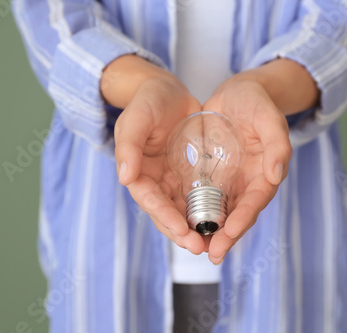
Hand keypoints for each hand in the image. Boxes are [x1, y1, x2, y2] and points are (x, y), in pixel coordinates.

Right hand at [104, 56, 206, 253]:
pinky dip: (206, 210)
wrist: (166, 91)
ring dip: (195, 227)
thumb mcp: (136, 118)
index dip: (163, 216)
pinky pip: (197, 196)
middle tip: (200, 247)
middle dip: (181, 231)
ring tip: (212, 243)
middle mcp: (153, 180)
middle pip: (165, 212)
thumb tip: (125, 178)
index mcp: (137, 171)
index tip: (180, 230)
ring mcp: (171, 179)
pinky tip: (221, 221)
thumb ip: (129, 145)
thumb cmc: (147, 101)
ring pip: (182, 210)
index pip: (149, 199)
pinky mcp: (187, 175)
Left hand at [202, 78, 292, 263]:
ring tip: (194, 246)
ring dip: (208, 231)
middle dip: (225, 236)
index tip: (229, 233)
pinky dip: (195, 212)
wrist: (238, 93)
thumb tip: (276, 175)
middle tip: (211, 253)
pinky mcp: (213, 176)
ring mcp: (230, 182)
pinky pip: (204, 198)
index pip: (255, 201)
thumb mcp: (269, 117)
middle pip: (237, 215)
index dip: (243, 218)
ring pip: (219, 212)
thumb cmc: (257, 102)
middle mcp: (247, 183)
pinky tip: (181, 224)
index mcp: (265, 173)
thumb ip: (277, 144)